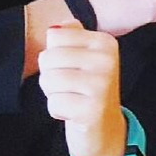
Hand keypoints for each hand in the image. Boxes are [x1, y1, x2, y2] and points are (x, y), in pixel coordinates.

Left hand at [38, 20, 125, 155]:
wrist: (105, 128)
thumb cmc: (87, 89)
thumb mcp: (83, 56)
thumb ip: (70, 35)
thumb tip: (55, 27)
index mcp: (105, 42)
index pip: (54, 36)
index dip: (53, 54)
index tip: (70, 67)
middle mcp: (107, 59)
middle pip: (48, 57)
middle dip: (50, 76)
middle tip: (69, 86)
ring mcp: (102, 84)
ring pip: (49, 80)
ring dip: (53, 94)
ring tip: (71, 98)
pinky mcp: (93, 109)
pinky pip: (54, 103)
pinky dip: (57, 110)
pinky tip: (73, 112)